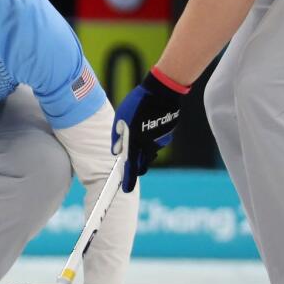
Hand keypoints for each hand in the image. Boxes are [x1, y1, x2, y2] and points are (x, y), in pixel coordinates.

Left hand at [111, 69, 188, 192]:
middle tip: (132, 161)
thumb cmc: (137, 103)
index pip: (132, 167)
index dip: (129, 180)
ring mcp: (160, 141)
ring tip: (140, 130)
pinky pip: (158, 141)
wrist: (162, 93)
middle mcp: (149, 145)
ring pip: (150, 152)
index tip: (127, 190)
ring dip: (145, 149)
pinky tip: (150, 123)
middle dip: (137, 166)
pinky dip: (153, 137)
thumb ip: (117, 136)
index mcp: (135, 142)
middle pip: (142, 164)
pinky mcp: (168, 135)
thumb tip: (115, 151)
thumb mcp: (120, 118)